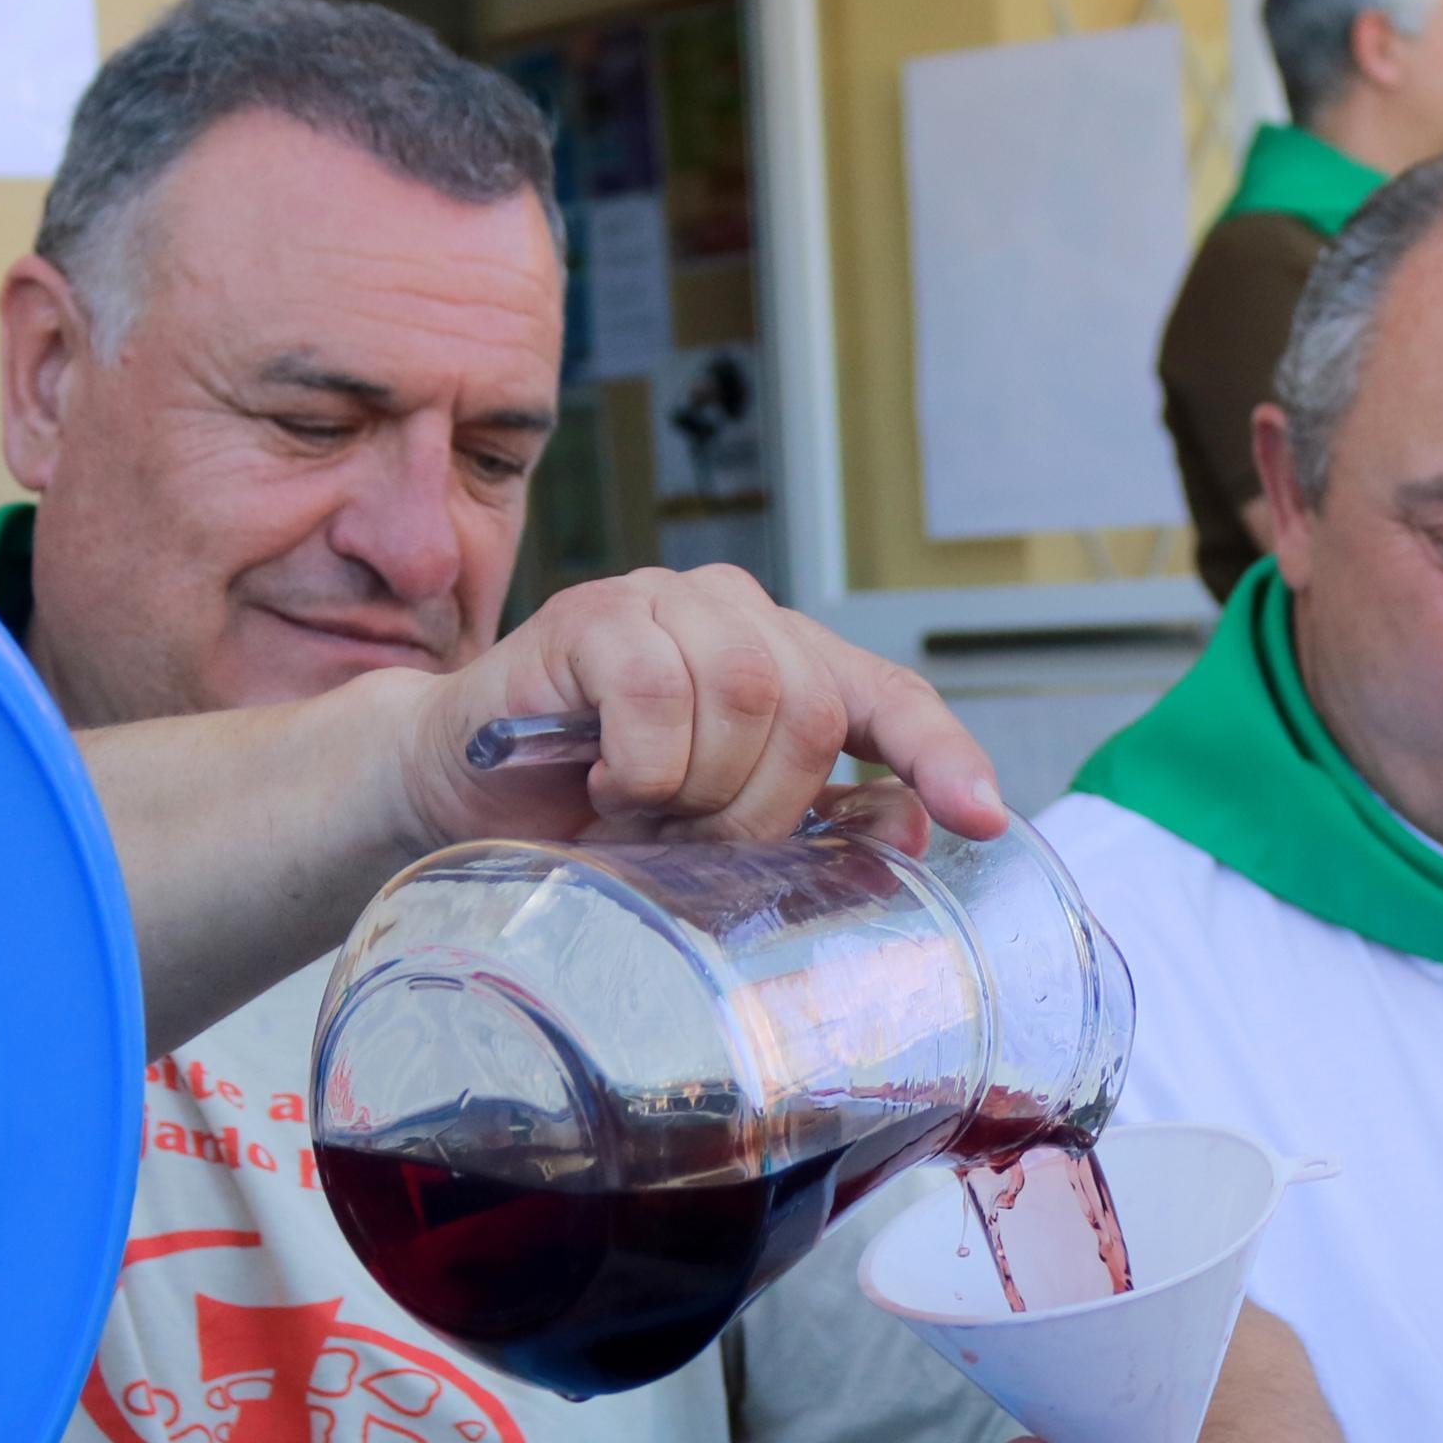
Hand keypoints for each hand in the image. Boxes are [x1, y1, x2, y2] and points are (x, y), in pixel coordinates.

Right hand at [397, 563, 1008, 853]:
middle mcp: (737, 614)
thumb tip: (908, 830)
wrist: (461, 787)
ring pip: (746, 691)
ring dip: (696, 786)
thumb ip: (813, 826)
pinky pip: (657, 689)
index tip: (982, 818)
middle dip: (761, 804)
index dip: (941, 755)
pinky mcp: (594, 613)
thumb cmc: (593, 808)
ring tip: (641, 808)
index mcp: (786, 662)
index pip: (888, 698)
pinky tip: (605, 777)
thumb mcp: (715, 834)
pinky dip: (642, 760)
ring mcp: (666, 602)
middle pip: (811, 707)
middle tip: (691, 839)